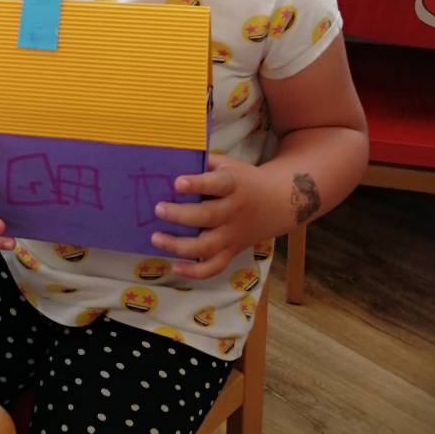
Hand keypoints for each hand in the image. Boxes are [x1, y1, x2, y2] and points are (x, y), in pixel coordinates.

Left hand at [150, 153, 272, 279]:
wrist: (278, 203)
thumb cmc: (243, 180)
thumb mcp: (229, 164)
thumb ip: (204, 163)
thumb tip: (172, 161)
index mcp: (233, 185)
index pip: (217, 184)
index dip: (197, 184)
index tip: (177, 183)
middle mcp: (233, 211)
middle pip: (208, 216)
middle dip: (181, 215)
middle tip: (158, 209)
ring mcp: (232, 234)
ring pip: (208, 246)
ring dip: (180, 245)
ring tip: (156, 238)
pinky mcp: (231, 251)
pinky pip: (215, 267)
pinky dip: (195, 272)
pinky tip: (175, 266)